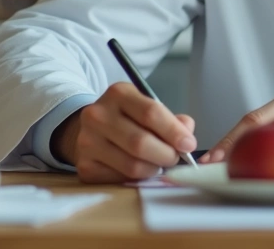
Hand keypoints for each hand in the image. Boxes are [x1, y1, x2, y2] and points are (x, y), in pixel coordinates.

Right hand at [53, 82, 196, 182]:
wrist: (87, 130)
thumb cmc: (126, 119)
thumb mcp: (146, 107)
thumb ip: (171, 119)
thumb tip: (187, 137)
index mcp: (118, 94)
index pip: (151, 113)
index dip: (174, 132)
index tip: (189, 145)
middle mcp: (98, 115)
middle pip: (140, 142)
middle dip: (166, 155)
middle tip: (175, 159)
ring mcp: (87, 142)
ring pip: (132, 165)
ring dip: (153, 169)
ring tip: (158, 164)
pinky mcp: (84, 166)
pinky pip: (120, 179)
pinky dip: (137, 179)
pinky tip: (140, 170)